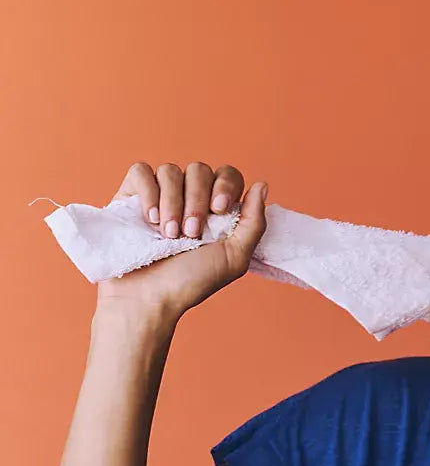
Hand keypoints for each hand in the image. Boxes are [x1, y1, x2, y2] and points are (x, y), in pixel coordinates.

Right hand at [94, 161, 267, 323]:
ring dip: (172, 204)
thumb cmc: (191, 282)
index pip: (228, 175)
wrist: (149, 297)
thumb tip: (261, 185)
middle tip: (190, 233)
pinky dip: (147, 193)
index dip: (225, 185)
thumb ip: (253, 223)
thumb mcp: (234, 258)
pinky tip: (149, 220)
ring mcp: (160, 194)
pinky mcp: (131, 195)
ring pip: (170, 171)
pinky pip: (141, 171)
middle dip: (196, 201)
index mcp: (216, 209)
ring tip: (168, 236)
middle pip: (199, 169)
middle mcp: (189, 197)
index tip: (219, 210)